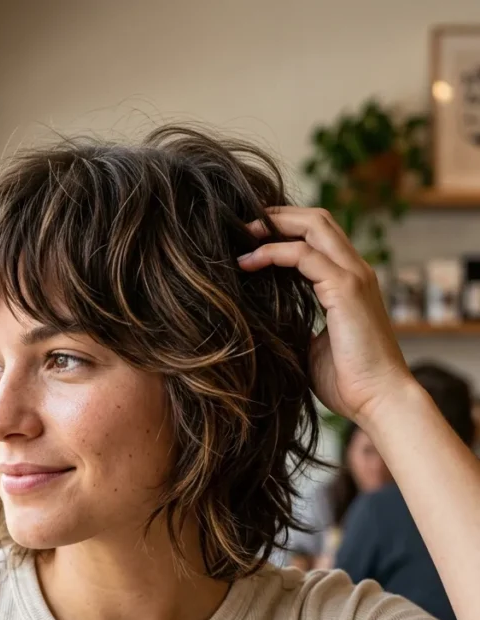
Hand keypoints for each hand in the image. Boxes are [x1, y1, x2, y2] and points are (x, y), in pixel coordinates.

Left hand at [237, 207, 410, 422]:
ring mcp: (354, 277)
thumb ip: (298, 328)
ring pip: (314, 226)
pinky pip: (304, 255)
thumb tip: (269, 325)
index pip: (321, 238)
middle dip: (279, 215)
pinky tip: (249, 261)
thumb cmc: (349, 382)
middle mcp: (356, 272)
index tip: (252, 238)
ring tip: (243, 234)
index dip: (288, 229)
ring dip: (274, 226)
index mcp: (351, 284)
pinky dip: (274, 252)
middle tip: (243, 224)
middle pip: (318, 220)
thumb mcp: (314, 348)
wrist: (379, 401)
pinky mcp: (346, 289)